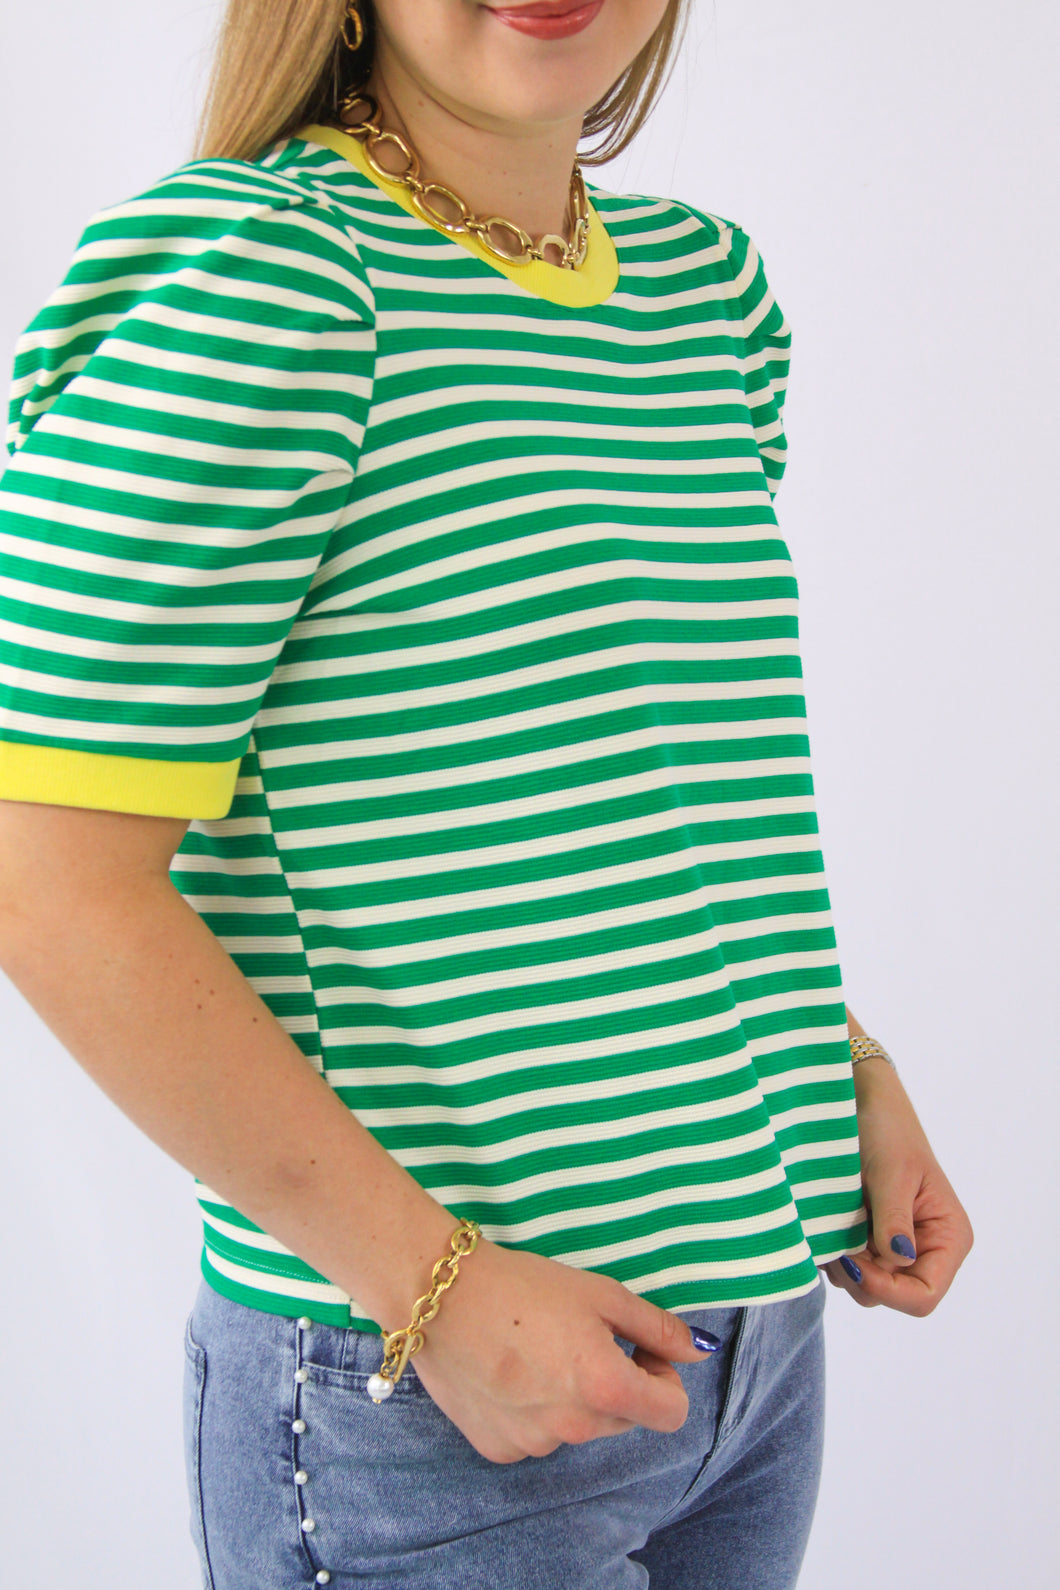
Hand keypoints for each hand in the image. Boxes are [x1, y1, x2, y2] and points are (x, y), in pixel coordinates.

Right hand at [407, 1239, 718, 1463]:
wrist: (440, 1295)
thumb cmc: (523, 1286)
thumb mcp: (600, 1293)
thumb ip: (657, 1326)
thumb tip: (699, 1351)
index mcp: (605, 1388)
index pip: (671, 1412)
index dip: (664, 1376)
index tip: (638, 1346)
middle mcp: (573, 1428)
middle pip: (623, 1418)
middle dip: (616, 1382)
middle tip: (581, 1334)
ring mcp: (532, 1444)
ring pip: (577, 1426)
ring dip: (572, 1396)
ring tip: (534, 1348)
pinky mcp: (497, 1448)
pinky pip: (535, 1435)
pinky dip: (532, 1409)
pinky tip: (507, 1369)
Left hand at [822, 1058, 973, 1314]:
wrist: (863, 1101)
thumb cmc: (888, 1130)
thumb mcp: (892, 1173)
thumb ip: (894, 1220)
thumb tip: (898, 1260)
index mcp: (948, 1237)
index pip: (924, 1295)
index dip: (888, 1291)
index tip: (852, 1263)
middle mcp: (927, 1250)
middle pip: (892, 1296)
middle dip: (860, 1276)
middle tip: (836, 1239)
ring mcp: (897, 1247)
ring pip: (866, 1286)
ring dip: (843, 1263)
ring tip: (831, 1223)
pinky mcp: (870, 1239)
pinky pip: (851, 1265)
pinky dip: (834, 1252)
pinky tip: (825, 1224)